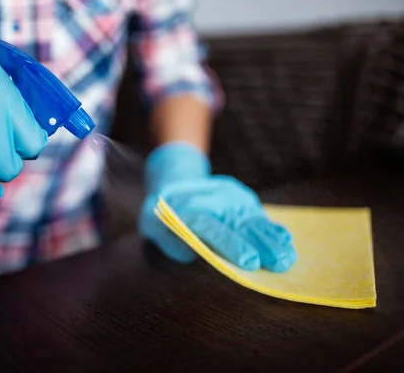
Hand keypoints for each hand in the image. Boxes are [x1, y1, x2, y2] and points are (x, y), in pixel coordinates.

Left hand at [139, 142, 296, 271]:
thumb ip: (173, 243)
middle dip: (262, 244)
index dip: (232, 245)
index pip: (213, 227)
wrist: (175, 180)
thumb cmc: (163, 215)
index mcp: (188, 208)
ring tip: (289, 257)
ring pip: (253, 218)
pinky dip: (271, 228)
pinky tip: (285, 241)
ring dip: (272, 238)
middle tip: (281, 263)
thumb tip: (193, 254)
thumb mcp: (154, 228)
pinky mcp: (240, 195)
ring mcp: (229, 194)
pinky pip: (257, 213)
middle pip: (240, 223)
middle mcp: (213, 198)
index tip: (251, 261)